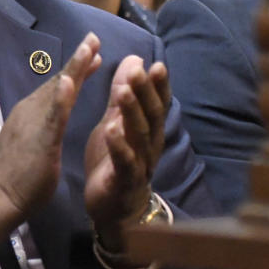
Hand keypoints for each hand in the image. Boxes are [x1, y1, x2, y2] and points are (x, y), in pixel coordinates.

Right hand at [0, 33, 100, 244]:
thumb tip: (48, 119)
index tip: (92, 54)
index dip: (75, 69)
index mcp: (29, 114)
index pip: (56, 87)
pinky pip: (53, 115)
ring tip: (90, 48)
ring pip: (57, 91)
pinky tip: (71, 81)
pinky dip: (62, 97)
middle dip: (78, 60)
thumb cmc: (17, 176)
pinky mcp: (39, 139)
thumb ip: (40, 127)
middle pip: (58, 81)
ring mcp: (33, 123)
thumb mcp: (31, 144)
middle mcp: (29, 111)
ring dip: (74, 68)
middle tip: (94, 38)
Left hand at [84, 56, 170, 251]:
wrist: (112, 208)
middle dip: (146, 92)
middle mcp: (149, 145)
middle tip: (139, 71)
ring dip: (132, 112)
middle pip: (151, 115)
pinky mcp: (124, 181)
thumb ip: (122, 96)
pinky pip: (124, 162)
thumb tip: (135, 60)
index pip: (156, 103)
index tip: (156, 64)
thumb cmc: (115, 161)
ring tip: (123, 92)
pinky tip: (111, 130)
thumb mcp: (115, 123)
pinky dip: (119, 146)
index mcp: (147, 130)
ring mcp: (139, 164)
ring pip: (140, 136)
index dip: (157, 85)